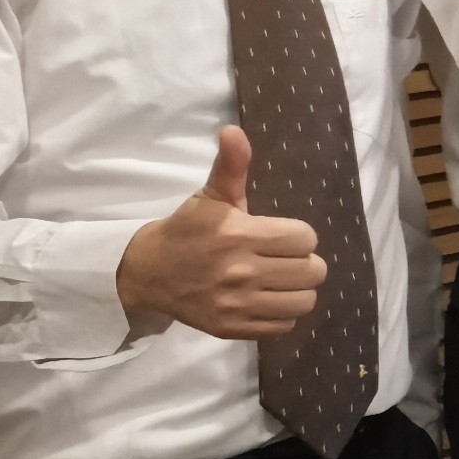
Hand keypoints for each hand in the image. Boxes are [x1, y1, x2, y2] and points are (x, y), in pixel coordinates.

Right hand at [117, 126, 324, 342]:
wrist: (147, 271)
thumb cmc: (188, 230)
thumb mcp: (210, 195)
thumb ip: (232, 165)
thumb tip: (234, 131)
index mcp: (238, 234)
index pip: (305, 239)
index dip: (299, 237)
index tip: (283, 237)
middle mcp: (239, 271)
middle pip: (312, 271)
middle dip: (304, 263)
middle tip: (286, 259)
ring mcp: (235, 303)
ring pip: (304, 301)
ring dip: (299, 289)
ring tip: (283, 280)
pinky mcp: (229, 327)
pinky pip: (283, 325)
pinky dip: (282, 313)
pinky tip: (268, 299)